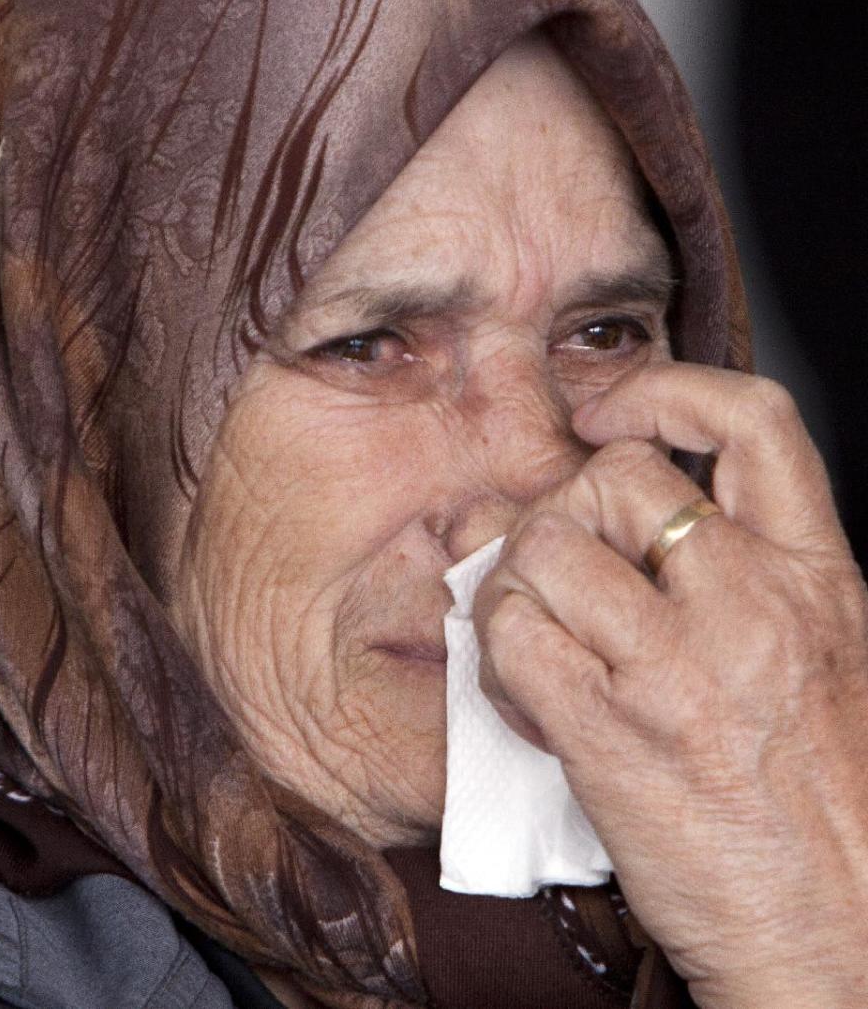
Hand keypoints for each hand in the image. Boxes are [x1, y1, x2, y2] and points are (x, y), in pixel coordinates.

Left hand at [473, 363, 867, 1007]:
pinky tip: (525, 689)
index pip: (753, 422)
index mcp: (815, 578)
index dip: (667, 391)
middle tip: (559, 561)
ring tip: (536, 631)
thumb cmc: (831, 808)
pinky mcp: (612, 734)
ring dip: (517, 580)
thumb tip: (629, 521)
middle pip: (615, 476)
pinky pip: (511, 635)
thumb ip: (743, 584)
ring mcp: (678, 665)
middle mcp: (750, 603)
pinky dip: (496, 652)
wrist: (845, 937)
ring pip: (545, 545)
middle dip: (564, 506)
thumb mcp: (821, 663)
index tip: (612, 415)